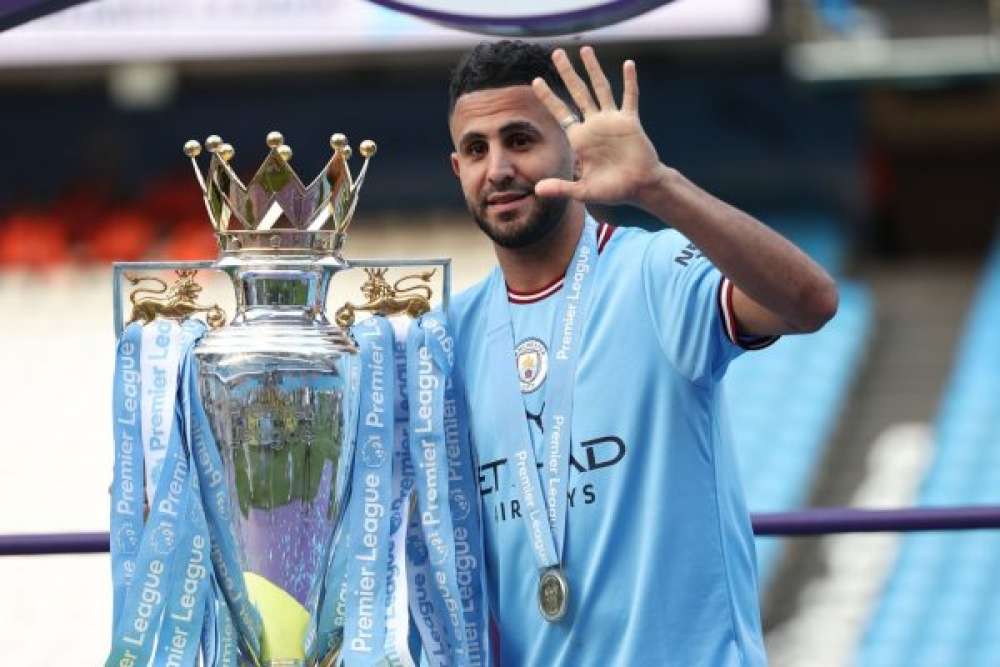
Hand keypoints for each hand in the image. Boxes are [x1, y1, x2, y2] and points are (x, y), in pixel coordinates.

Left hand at [533, 47, 663, 207]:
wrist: (640, 187)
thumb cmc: (613, 189)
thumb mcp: (584, 190)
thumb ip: (561, 187)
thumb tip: (537, 190)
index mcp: (580, 138)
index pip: (560, 112)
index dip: (548, 97)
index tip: (535, 81)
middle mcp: (594, 124)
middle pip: (577, 92)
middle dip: (567, 73)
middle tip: (556, 53)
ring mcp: (612, 121)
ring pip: (600, 88)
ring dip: (593, 69)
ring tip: (585, 50)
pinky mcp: (630, 122)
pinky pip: (629, 97)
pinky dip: (630, 81)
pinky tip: (628, 65)